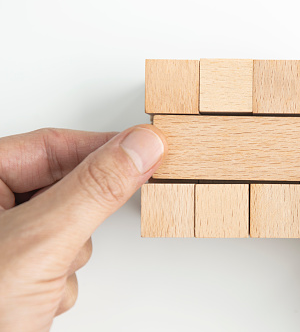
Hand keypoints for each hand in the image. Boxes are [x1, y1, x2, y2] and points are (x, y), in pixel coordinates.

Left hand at [0, 126, 165, 330]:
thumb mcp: (41, 240)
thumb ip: (96, 189)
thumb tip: (140, 148)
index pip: (52, 146)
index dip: (102, 148)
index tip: (144, 148)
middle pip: (63, 186)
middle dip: (83, 213)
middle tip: (105, 211)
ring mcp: (7, 240)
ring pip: (67, 224)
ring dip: (72, 251)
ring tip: (50, 274)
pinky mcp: (20, 270)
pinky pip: (61, 255)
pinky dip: (63, 276)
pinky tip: (44, 293)